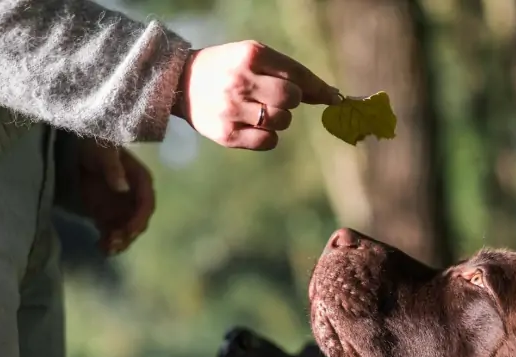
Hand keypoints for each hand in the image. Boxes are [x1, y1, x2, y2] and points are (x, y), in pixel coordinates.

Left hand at [77, 140, 154, 255]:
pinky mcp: (108, 215)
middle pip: (138, 221)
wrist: (80, 149)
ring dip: (119, 241)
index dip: (140, 219)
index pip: (147, 204)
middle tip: (114, 242)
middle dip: (128, 234)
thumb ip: (113, 169)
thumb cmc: (96, 146)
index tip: (130, 230)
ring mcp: (122, 208)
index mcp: (141, 182)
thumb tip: (122, 188)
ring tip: (106, 248)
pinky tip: (100, 247)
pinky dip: (107, 241)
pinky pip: (112, 231)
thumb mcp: (104, 152)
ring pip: (126, 230)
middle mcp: (135, 198)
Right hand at [172, 40, 339, 149]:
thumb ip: (287, 72)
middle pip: (292, 98)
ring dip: (280, 119)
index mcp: (251, 55)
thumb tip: (330, 95)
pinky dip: (268, 136)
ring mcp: (232, 108)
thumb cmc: (226, 68)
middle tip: (278, 99)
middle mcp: (241, 80)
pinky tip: (253, 126)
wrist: (180, 83)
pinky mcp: (226, 134)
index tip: (334, 98)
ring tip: (260, 111)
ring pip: (282, 121)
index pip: (297, 74)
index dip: (318, 88)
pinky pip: (268, 141)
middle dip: (292, 101)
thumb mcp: (252, 57)